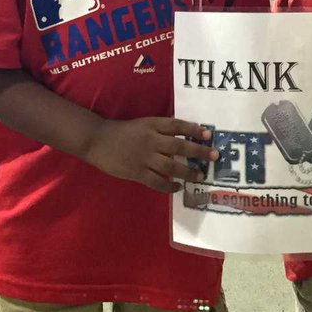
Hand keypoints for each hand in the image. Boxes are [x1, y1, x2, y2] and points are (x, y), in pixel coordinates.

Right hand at [83, 118, 217, 192]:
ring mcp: (144, 158)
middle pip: (179, 146)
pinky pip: (157, 182)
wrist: (97, 140)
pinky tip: (177, 187)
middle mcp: (151, 141)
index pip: (176, 126)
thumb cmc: (122, 132)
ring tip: (200, 176)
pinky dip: (169, 186)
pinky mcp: (137, 173)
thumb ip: (160, 129)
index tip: (207, 134)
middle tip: (214, 156)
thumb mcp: (143, 124)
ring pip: (172, 166)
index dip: (193, 129)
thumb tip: (182, 135)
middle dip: (198, 152)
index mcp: (152, 125)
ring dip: (188, 172)